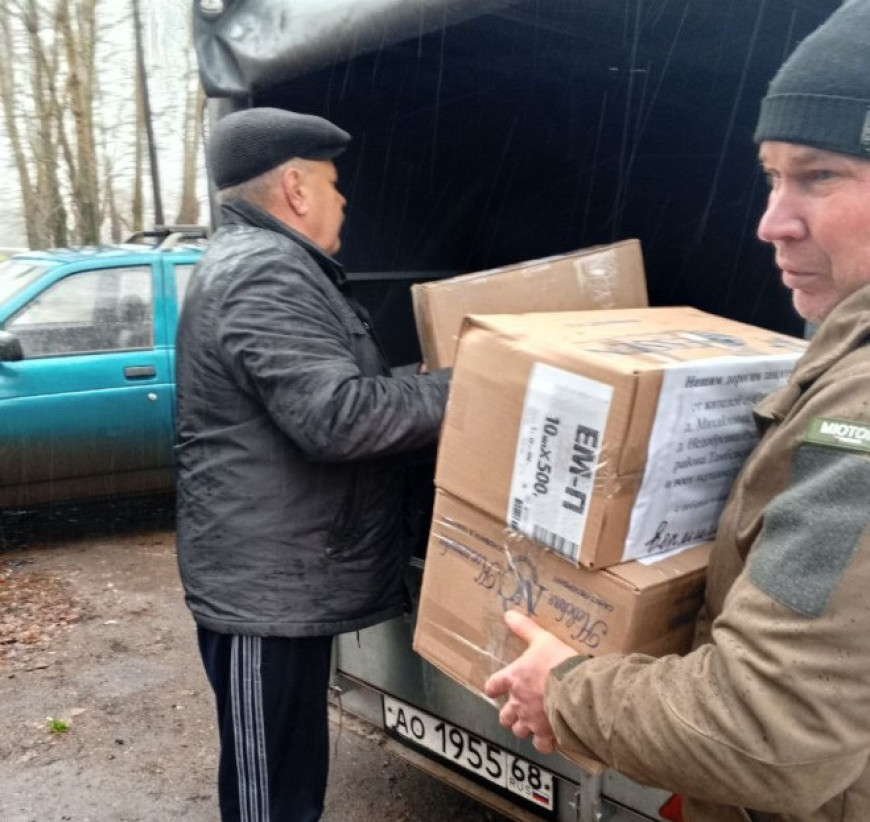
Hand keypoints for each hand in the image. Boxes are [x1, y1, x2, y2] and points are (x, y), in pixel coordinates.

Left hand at [484, 610, 577, 753]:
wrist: (575, 689)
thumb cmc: (557, 662)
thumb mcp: (541, 639)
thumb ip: (525, 628)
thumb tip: (509, 614)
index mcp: (514, 679)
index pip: (494, 686)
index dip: (493, 688)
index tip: (493, 690)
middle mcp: (519, 703)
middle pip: (505, 716)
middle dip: (508, 715)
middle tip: (515, 711)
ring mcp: (532, 721)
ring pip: (520, 731)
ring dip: (523, 728)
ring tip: (531, 724)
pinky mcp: (547, 734)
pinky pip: (541, 745)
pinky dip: (544, 743)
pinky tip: (549, 738)